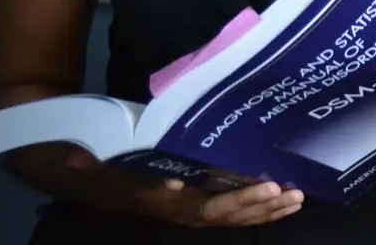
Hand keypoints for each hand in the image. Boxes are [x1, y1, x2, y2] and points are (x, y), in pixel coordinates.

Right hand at [63, 147, 303, 226]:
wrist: (89, 177)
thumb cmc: (96, 162)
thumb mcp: (87, 160)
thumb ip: (84, 160)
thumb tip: (78, 160)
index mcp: (159, 200)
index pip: (199, 204)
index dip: (229, 198)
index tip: (262, 186)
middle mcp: (179, 210)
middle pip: (224, 214)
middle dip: (257, 205)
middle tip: (288, 191)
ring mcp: (192, 209)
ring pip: (234, 216)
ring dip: (266, 210)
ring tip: (297, 197)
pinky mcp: (201, 202)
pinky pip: (233, 211)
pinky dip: (259, 208)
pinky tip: (285, 200)